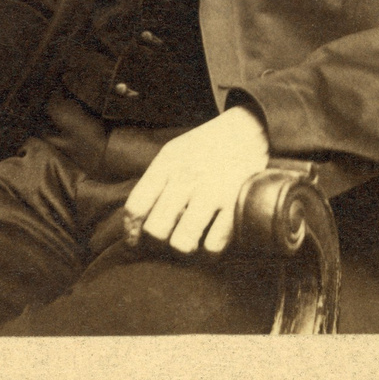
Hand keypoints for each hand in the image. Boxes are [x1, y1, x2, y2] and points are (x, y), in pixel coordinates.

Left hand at [123, 105, 269, 255]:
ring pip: (182, 243)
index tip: (135, 241)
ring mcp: (213, 193)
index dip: (130, 231)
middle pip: (155, 230)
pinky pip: (213, 246)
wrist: (247, 129)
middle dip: (157, 242)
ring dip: (183, 248)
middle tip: (167, 237)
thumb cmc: (204, 147)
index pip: (136, 206)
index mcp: (168, 163)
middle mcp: (188, 178)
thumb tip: (135, 227)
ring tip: (189, 240)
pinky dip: (209, 250)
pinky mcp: (237, 206)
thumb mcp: (173, 153)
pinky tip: (210, 238)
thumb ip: (154, 184)